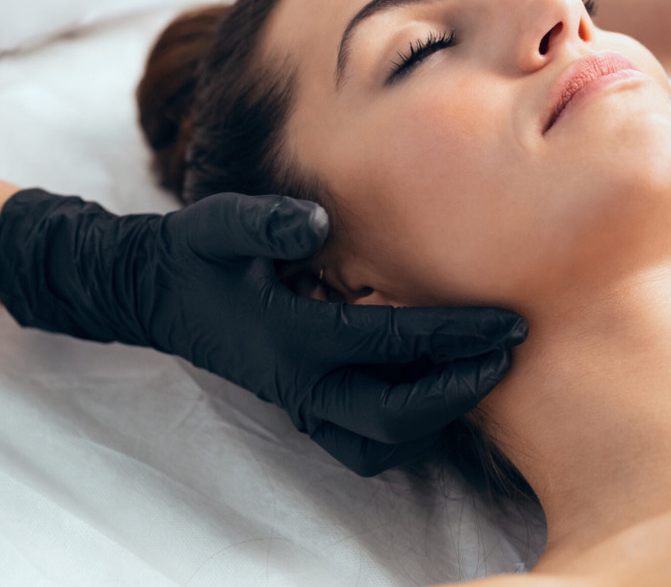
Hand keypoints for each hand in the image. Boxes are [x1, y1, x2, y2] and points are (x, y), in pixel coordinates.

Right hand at [0, 189, 527, 475]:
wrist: (158, 292)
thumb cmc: (198, 253)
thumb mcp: (220, 223)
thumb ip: (265, 222)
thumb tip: (319, 223)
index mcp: (290, 336)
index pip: (392, 344)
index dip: (456, 334)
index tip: (510, 320)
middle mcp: (300, 384)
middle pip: (397, 414)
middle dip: (464, 386)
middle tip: (512, 348)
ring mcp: (300, 405)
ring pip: (382, 444)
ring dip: (438, 416)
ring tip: (484, 371)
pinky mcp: (301, 410)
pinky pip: (360, 447)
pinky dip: (404, 432)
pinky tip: (436, 391)